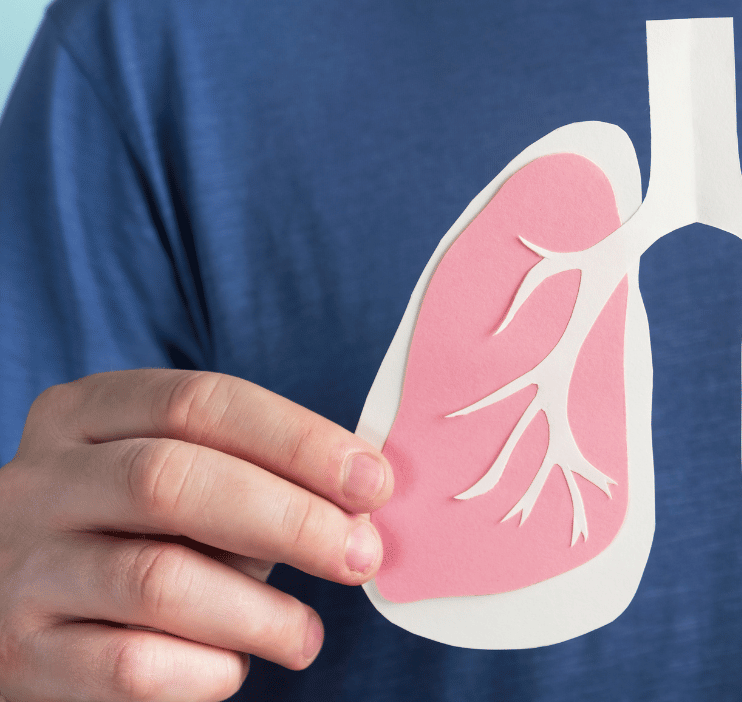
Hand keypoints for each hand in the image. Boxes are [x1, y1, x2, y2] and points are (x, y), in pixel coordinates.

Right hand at [0, 370, 392, 701]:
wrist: (13, 611)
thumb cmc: (131, 534)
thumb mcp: (174, 482)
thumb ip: (251, 478)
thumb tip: (361, 505)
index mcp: (83, 416)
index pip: (199, 402)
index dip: (298, 440)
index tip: (372, 482)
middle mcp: (39, 484)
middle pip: (172, 481)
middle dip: (289, 520)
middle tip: (361, 556)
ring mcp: (21, 570)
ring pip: (155, 580)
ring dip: (259, 614)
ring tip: (306, 636)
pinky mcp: (20, 657)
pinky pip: (131, 668)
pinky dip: (206, 671)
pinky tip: (234, 668)